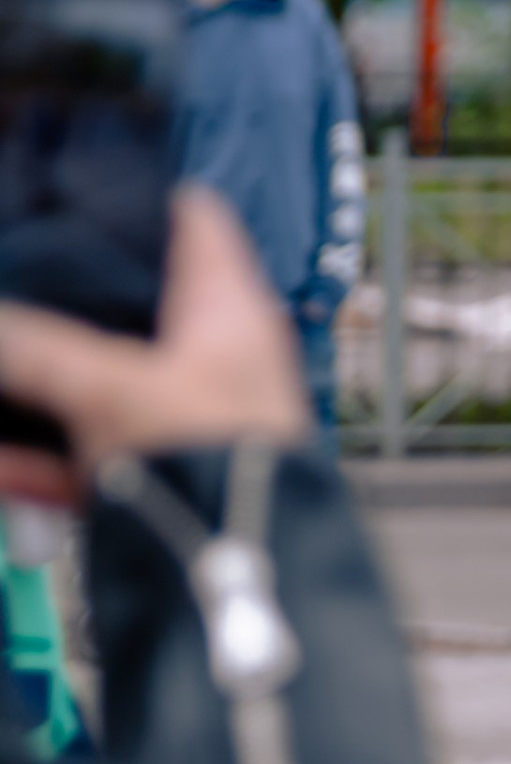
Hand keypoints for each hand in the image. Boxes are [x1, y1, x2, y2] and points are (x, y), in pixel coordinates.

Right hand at [0, 187, 308, 504]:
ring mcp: (184, 418)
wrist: (235, 575)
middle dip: (62, 307)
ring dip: (34, 391)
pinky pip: (82, 456)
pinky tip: (0, 464)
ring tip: (2, 369)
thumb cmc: (205, 458)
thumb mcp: (103, 385)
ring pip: (93, 387)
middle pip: (130, 308)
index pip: (194, 222)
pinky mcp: (157, 477)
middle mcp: (213, 358)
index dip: (144, 195)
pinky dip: (34, 460)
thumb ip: (34, 348)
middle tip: (18, 292)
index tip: (91, 188)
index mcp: (227, 311)